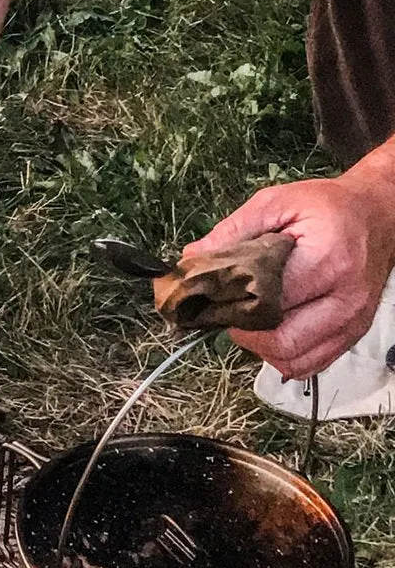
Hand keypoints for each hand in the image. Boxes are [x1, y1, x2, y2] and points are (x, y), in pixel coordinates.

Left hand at [183, 171, 394, 379]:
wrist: (378, 215)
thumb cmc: (328, 208)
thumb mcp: (277, 203)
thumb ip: (232, 232)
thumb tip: (191, 259)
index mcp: (327, 260)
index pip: (266, 302)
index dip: (231, 304)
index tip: (212, 297)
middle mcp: (345, 298)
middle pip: (280, 341)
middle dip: (244, 331)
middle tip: (230, 311)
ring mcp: (352, 322)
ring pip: (293, 360)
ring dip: (262, 348)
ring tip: (251, 320)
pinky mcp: (351, 336)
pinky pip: (309, 364)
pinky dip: (283, 356)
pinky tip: (271, 331)